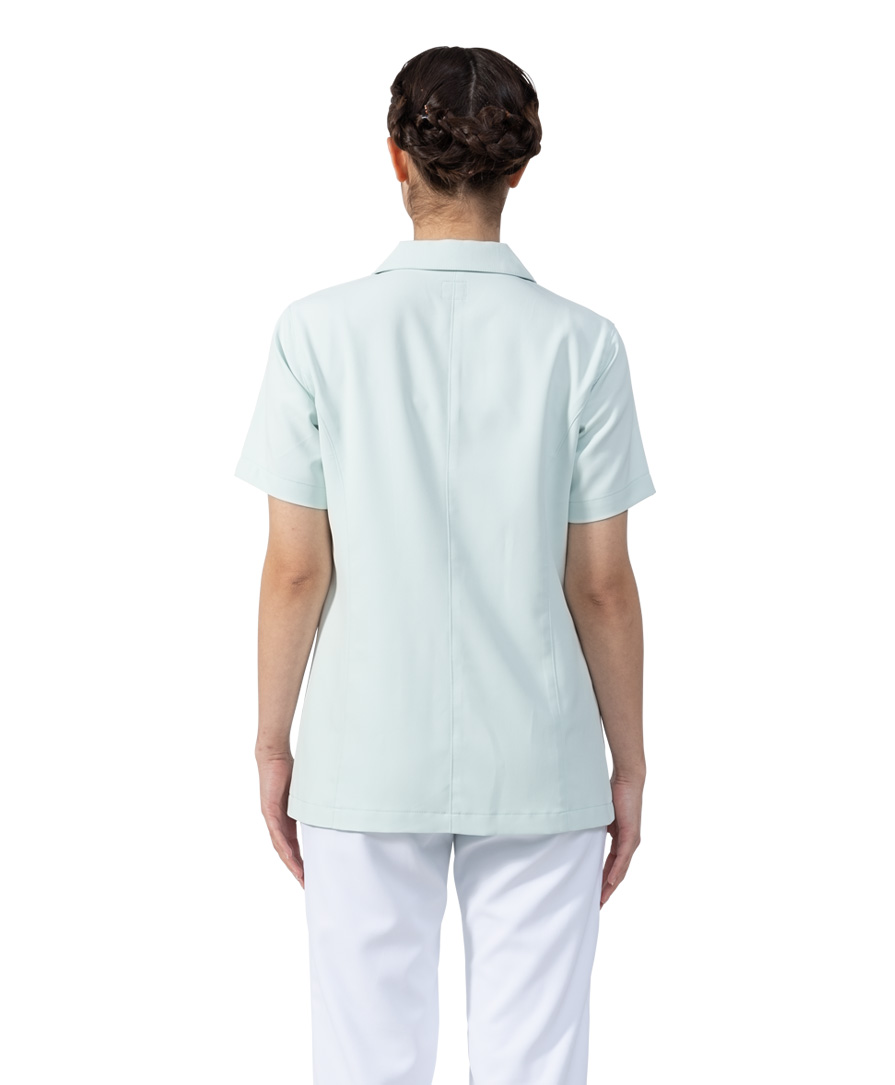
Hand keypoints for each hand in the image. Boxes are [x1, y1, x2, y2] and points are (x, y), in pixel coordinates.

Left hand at [257, 753, 303, 887]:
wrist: (275, 754)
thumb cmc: (292, 769)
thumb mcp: (307, 792)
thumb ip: (315, 803)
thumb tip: (336, 805)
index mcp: (286, 818)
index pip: (294, 844)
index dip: (301, 860)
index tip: (310, 874)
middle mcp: (277, 821)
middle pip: (287, 851)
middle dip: (296, 868)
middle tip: (306, 884)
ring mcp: (272, 817)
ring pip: (281, 846)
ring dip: (290, 863)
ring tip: (300, 877)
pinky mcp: (268, 811)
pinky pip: (276, 833)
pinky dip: (284, 846)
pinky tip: (290, 857)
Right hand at [600, 773, 643, 907]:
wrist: (627, 778)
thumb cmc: (612, 792)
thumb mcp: (599, 815)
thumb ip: (592, 827)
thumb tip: (576, 833)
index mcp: (621, 839)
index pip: (612, 865)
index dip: (603, 881)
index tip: (595, 894)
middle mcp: (629, 843)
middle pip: (617, 873)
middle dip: (607, 891)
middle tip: (597, 906)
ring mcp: (631, 840)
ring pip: (621, 870)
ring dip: (611, 886)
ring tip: (602, 901)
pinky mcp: (631, 835)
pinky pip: (623, 858)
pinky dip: (616, 872)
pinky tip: (610, 883)